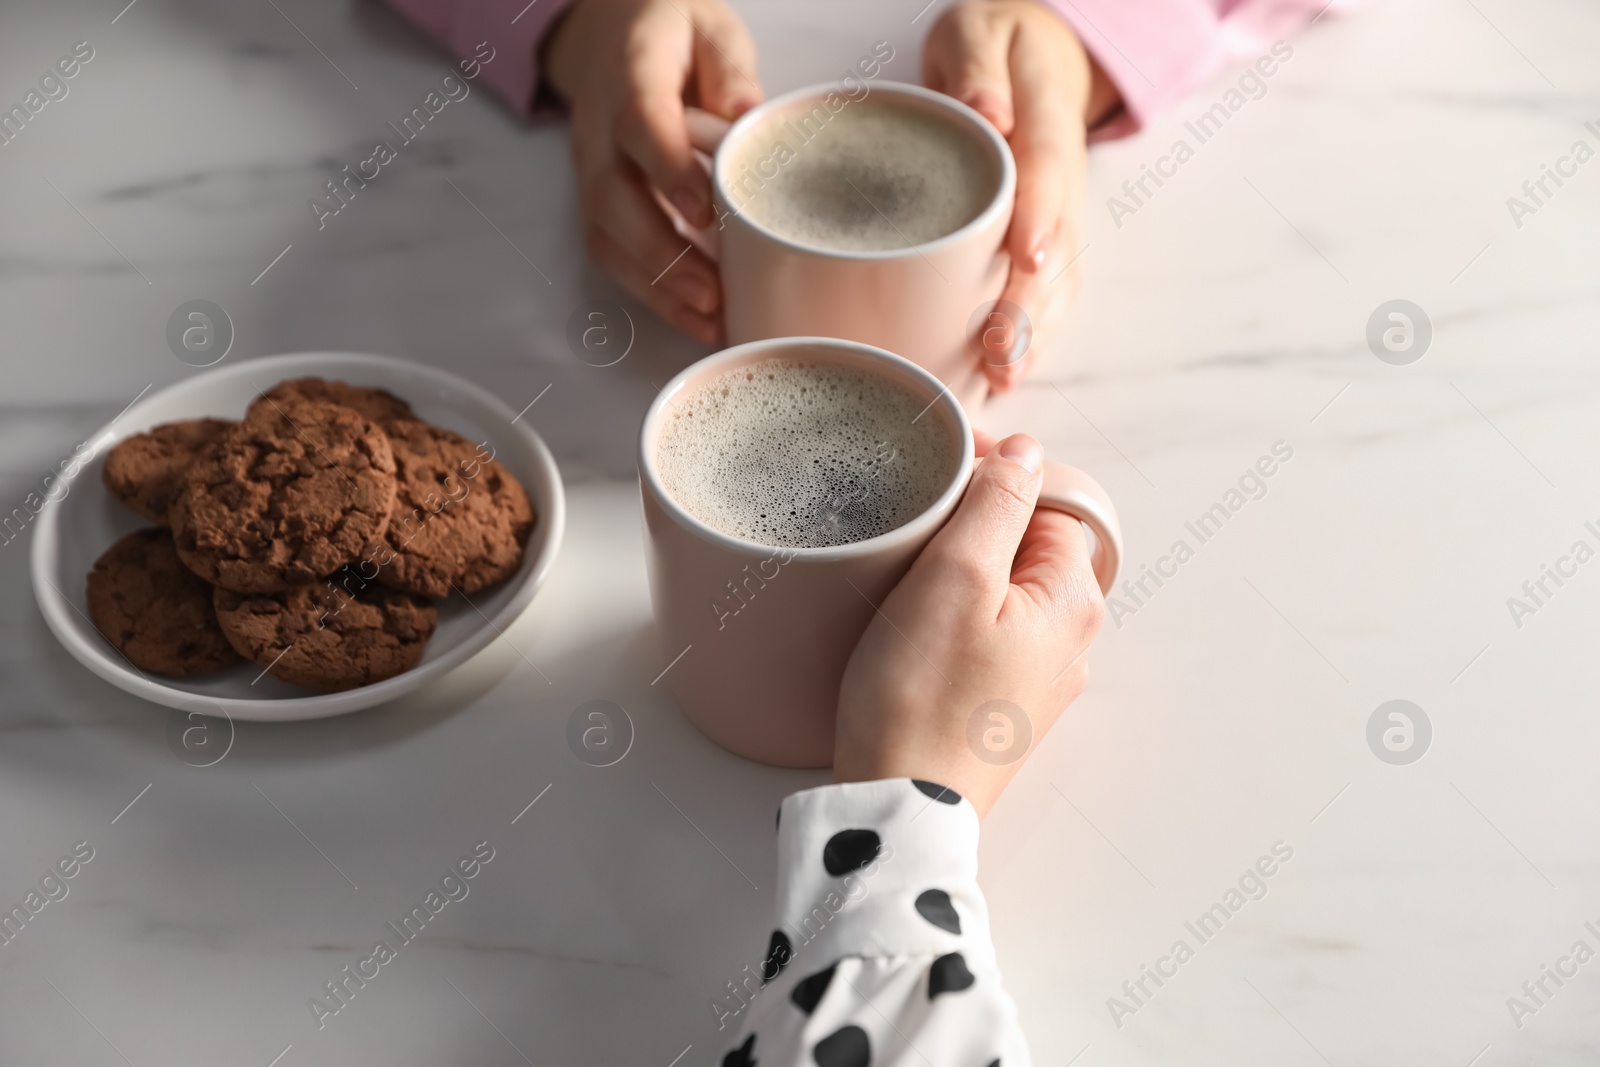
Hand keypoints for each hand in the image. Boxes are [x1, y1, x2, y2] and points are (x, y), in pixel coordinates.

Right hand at [542, 0, 762, 342]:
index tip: (704, 212)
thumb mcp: (710, 29)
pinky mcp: (596, 202)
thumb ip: (729, 69)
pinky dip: (648, 291)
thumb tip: (748, 116)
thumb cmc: (673, 37)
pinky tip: (693, 316)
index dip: (667, 168)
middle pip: (612, 196)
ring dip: (655, 284)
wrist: (614, 36)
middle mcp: (598, 128)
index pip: (640, 122)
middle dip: (660, 251)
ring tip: (707, 318)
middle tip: (710, 290)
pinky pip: (611, 252)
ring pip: (605, 235)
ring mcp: (590, 169)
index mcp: (630, 74)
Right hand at [834, 432, 1105, 816]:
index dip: (992, 476)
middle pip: (1026, 543)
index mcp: (1073, 598)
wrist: (900, 808)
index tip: (936, 478)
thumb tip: (1027, 452)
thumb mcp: (956, 578)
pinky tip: (915, 633)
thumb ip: (997, 503)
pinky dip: (954, 617)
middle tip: (911, 538)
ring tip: (904, 585)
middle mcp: (1072, 639)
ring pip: (1003, 589)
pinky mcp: (1001, 706)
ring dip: (958, 573)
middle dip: (971, 527)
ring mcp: (1039, 677)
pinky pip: (987, 634)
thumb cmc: (921, 698)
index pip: (1046, 498)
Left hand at [923, 1, 1118, 392]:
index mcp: (1045, 120)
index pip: (1047, 172)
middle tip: (1002, 348)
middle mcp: (1061, 176)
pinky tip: (1006, 376)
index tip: (1026, 259)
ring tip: (1003, 376)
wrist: (1031, 58)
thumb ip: (980, 71)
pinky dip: (1035, 336)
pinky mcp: (1050, 242)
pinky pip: (1053, 292)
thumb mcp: (978, 35)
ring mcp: (1061, 214)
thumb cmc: (992, 49)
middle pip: (1060, 244)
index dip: (1040, 217)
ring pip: (1062, 279)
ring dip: (1037, 332)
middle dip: (1033, 301)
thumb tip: (988, 115)